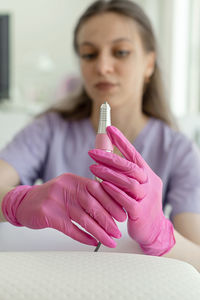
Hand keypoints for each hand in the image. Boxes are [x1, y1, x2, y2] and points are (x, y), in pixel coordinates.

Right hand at [2, 173, 125, 247]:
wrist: (25, 203)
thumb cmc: (52, 197)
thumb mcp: (69, 188)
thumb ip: (86, 193)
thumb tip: (112, 206)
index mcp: (74, 180)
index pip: (98, 189)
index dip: (112, 202)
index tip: (122, 215)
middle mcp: (66, 187)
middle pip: (92, 204)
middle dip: (108, 219)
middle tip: (118, 231)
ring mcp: (56, 201)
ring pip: (83, 218)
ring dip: (99, 231)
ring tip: (109, 240)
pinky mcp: (48, 215)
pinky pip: (70, 228)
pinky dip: (83, 237)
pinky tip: (93, 242)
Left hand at [89, 126, 174, 255]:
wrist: (153, 230)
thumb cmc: (140, 205)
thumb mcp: (135, 186)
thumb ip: (124, 174)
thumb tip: (106, 157)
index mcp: (147, 174)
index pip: (134, 154)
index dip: (122, 141)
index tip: (109, 129)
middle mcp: (149, 183)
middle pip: (130, 166)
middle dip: (110, 157)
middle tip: (92, 152)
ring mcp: (146, 197)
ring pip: (129, 182)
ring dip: (109, 174)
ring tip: (92, 167)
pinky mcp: (140, 212)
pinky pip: (127, 200)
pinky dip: (114, 191)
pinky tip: (103, 185)